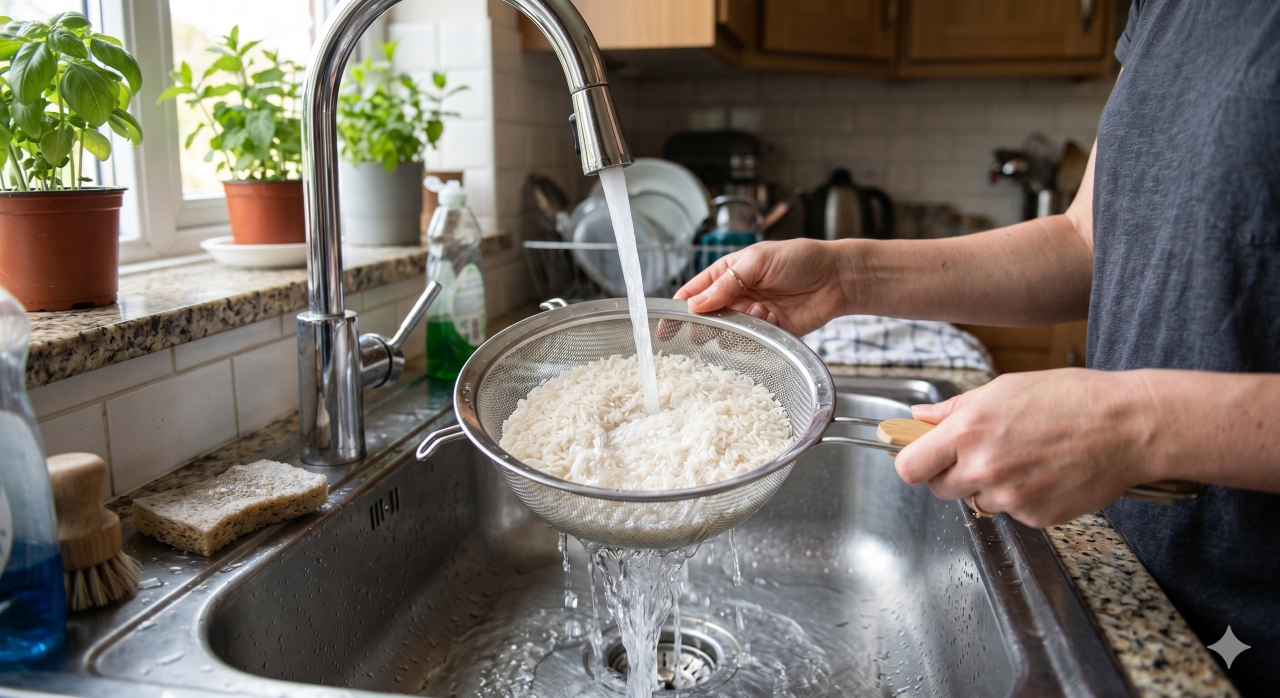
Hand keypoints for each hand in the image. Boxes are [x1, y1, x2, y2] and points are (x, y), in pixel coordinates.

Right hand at [674, 239, 852, 336]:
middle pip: (707, 316)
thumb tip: (695, 304)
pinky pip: (751, 341)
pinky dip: (752, 338)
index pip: (695, 291)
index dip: (679, 307)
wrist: (836, 278)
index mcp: (729, 273)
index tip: (664, 324)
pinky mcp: (769, 332)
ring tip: (740, 323)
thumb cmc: (799, 259)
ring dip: (728, 331)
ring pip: (727, 331)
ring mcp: (752, 315)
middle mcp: (737, 295)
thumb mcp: (756, 261)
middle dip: (701, 324)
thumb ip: (725, 283)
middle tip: (695, 334)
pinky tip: (764, 324)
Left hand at [894, 368, 1156, 527]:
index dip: (914, 463)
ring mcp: (1010, 496)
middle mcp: (984, 467)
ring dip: (990, 486)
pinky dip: (1022, 497)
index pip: (909, 467)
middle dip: (952, 474)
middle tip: (981, 453)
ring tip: (1024, 458)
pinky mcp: (1035, 516)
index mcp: (969, 430)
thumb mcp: (1004, 389)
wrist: (1128, 426)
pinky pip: (1011, 512)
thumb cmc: (1071, 399)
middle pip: (939, 489)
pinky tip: (1045, 473)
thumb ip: (954, 409)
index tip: (922, 458)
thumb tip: (918, 418)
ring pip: (977, 501)